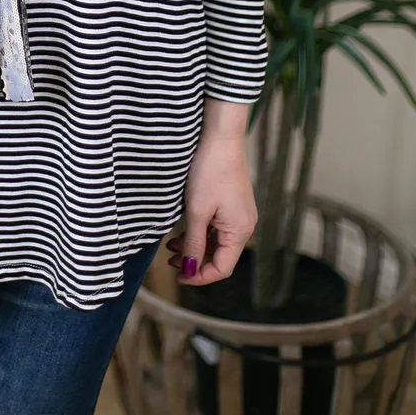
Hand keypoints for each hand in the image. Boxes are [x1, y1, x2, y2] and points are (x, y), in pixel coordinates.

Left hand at [166, 130, 256, 286]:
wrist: (221, 137)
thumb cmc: (210, 171)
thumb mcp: (197, 210)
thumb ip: (193, 243)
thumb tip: (189, 270)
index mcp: (240, 232)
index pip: (221, 268)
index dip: (199, 277)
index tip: (178, 277)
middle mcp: (245, 226)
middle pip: (220, 257)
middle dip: (195, 261)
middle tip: (170, 260)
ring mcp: (241, 214)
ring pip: (218, 242)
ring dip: (196, 246)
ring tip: (172, 244)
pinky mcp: (234, 203)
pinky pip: (219, 228)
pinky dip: (202, 232)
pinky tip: (185, 228)